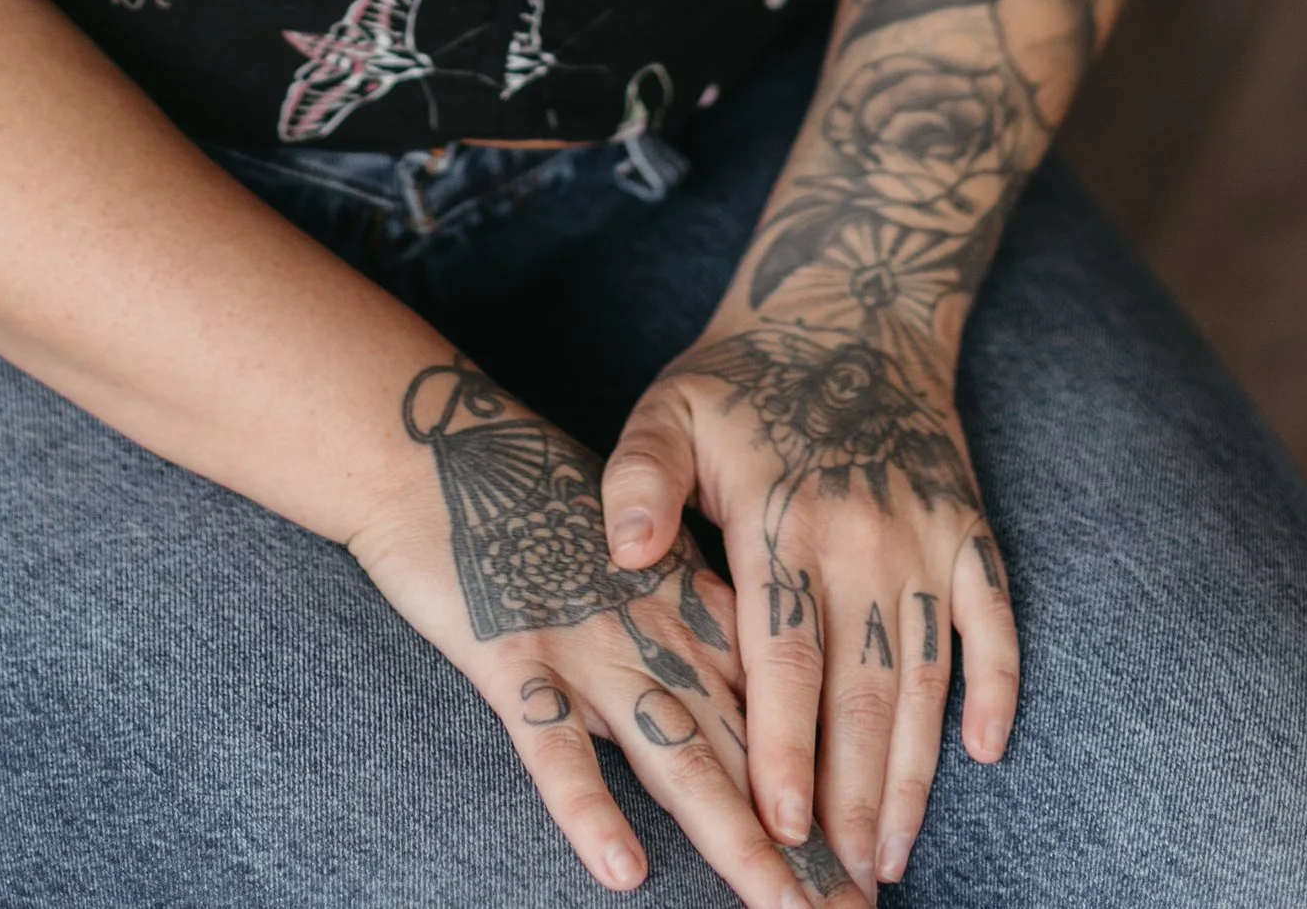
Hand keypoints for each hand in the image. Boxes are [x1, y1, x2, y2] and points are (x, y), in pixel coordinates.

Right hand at [349, 359, 830, 905]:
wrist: (435, 443)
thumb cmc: (531, 499)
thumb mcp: (634, 548)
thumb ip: (690, 615)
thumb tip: (751, 694)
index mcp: (687, 608)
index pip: (776, 714)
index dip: (826, 792)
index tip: (872, 865)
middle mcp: (653, 634)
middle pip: (744, 753)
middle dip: (802, 844)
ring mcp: (586, 646)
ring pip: (676, 757)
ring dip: (732, 839)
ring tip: (782, 907)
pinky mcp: (511, 655)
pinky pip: (552, 743)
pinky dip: (588, 806)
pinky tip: (622, 866)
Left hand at [599, 312, 1018, 897]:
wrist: (852, 306)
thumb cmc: (742, 375)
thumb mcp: (669, 408)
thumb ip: (639, 479)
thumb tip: (624, 553)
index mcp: (784, 519)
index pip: (785, 655)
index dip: (785, 743)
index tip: (778, 822)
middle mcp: (863, 537)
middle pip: (862, 688)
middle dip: (851, 792)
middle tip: (843, 878)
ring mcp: (927, 536)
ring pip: (927, 674)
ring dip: (917, 770)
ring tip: (894, 851)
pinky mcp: (970, 528)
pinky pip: (995, 621)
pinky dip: (997, 687)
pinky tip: (986, 752)